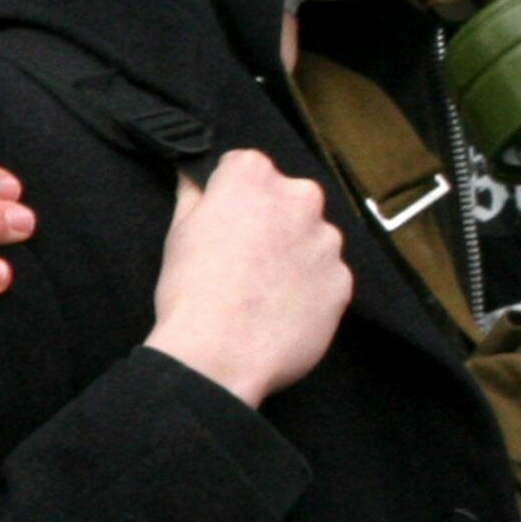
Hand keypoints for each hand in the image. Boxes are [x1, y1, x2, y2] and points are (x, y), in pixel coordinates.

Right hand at [145, 150, 351, 408]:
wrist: (222, 353)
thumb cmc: (192, 290)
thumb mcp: (178, 232)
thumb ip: (193, 195)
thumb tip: (192, 177)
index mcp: (254, 175)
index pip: (246, 168)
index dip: (231, 196)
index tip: (223, 221)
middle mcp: (299, 197)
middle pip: (288, 199)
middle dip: (272, 221)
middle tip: (245, 258)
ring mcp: (327, 240)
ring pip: (312, 239)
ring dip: (295, 255)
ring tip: (265, 292)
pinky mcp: (342, 281)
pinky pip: (327, 278)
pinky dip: (310, 290)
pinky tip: (283, 312)